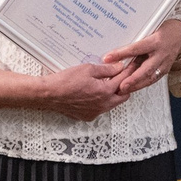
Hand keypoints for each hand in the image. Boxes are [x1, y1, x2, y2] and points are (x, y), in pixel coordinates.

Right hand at [0, 60, 126, 120]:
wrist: (48, 94)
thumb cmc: (65, 80)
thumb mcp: (88, 69)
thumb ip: (106, 69)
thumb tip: (119, 67)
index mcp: (105, 92)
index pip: (124, 80)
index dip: (129, 71)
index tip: (131, 64)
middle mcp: (103, 105)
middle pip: (123, 95)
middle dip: (124, 84)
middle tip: (121, 74)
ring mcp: (96, 112)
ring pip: (113, 103)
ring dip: (113, 93)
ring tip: (108, 82)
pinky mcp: (88, 116)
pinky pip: (101, 109)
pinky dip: (102, 101)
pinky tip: (95, 93)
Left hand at [100, 24, 180, 96]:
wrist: (180, 36)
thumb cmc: (163, 32)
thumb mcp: (149, 31)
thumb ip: (135, 42)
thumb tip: (117, 50)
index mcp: (155, 41)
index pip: (136, 49)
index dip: (121, 54)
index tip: (108, 58)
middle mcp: (161, 54)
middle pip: (145, 69)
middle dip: (132, 79)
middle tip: (120, 86)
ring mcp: (164, 64)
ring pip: (149, 78)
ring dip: (136, 85)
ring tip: (123, 90)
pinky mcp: (165, 70)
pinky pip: (152, 79)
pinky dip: (141, 84)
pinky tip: (132, 87)